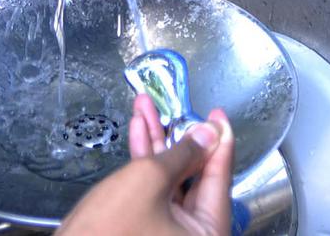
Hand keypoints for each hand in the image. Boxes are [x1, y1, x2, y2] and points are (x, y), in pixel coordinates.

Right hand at [57, 95, 234, 235]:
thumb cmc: (108, 228)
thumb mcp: (150, 179)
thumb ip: (184, 153)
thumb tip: (209, 134)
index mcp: (207, 232)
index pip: (221, 176)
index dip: (219, 140)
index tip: (217, 115)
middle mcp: (193, 235)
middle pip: (195, 175)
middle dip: (177, 135)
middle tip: (173, 106)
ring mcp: (170, 233)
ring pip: (171, 179)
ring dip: (157, 143)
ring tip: (146, 110)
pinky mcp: (148, 229)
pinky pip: (155, 190)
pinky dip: (146, 163)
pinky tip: (138, 133)